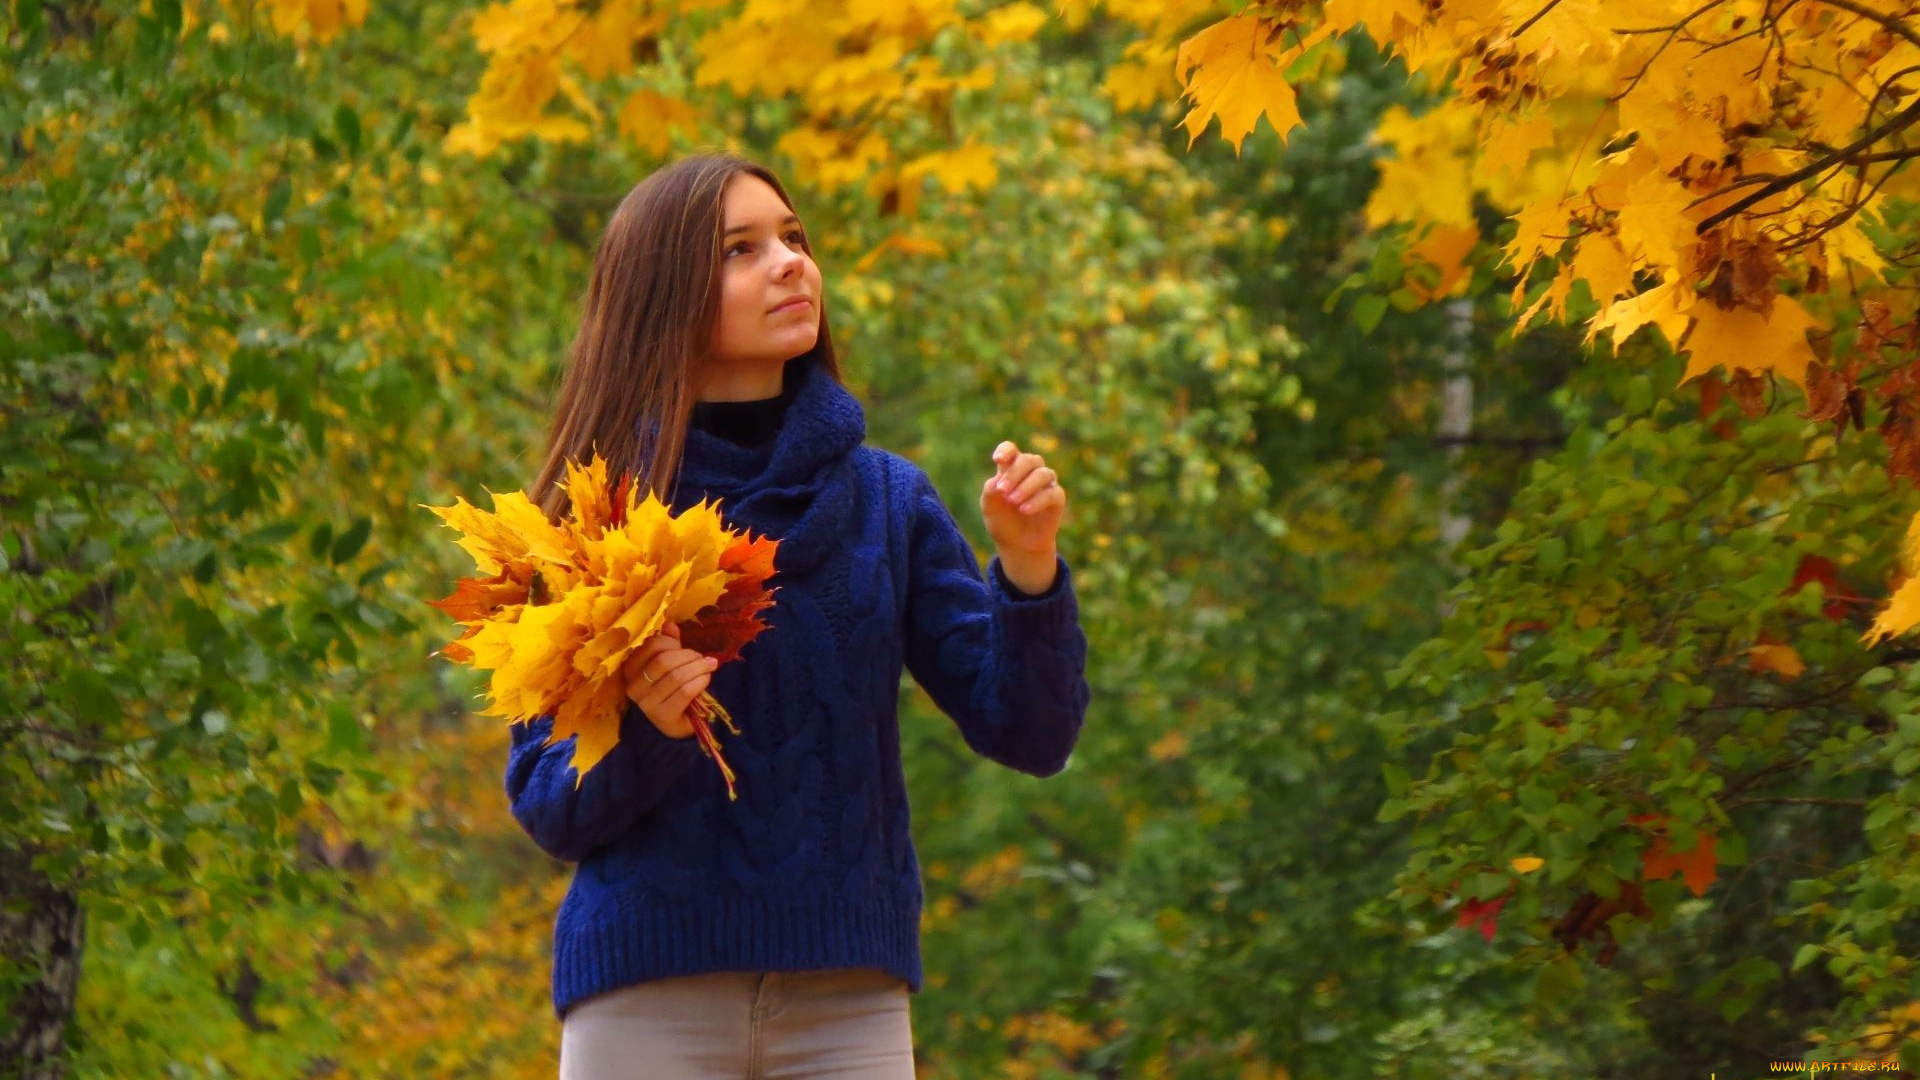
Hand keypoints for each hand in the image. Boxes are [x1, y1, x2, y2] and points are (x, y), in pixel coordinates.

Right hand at [621, 622, 715, 739]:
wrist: (676, 724)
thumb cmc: (672, 689)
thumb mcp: (668, 664)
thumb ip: (668, 645)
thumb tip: (670, 625)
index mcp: (630, 669)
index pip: (651, 645)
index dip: (672, 642)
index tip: (684, 647)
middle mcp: (633, 687)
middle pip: (664, 661)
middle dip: (688, 655)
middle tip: (702, 658)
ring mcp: (647, 704)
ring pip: (676, 676)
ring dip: (698, 667)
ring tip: (709, 666)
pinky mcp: (663, 716)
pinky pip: (685, 692)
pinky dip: (700, 681)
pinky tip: (706, 679)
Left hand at [979, 439, 1066, 557]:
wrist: (1017, 545)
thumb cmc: (1002, 521)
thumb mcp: (989, 506)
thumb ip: (991, 489)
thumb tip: (1000, 478)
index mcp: (1011, 468)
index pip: (1011, 450)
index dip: (1006, 450)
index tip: (998, 460)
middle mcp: (1030, 472)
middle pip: (1028, 460)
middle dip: (1014, 473)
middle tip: (1002, 490)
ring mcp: (1046, 484)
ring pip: (1042, 474)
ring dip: (1026, 486)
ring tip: (1012, 501)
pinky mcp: (1057, 498)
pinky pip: (1052, 493)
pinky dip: (1038, 500)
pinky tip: (1025, 510)